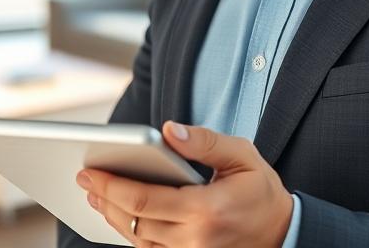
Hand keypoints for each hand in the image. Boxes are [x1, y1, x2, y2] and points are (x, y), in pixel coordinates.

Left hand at [76, 121, 293, 247]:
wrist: (284, 233)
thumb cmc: (260, 190)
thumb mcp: (242, 155)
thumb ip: (205, 142)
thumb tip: (168, 131)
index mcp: (207, 211)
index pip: (145, 200)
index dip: (112, 185)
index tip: (90, 170)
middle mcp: (195, 240)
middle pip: (134, 222)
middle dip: (105, 197)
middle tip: (84, 177)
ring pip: (138, 239)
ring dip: (112, 216)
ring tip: (95, 193)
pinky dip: (130, 231)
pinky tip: (118, 213)